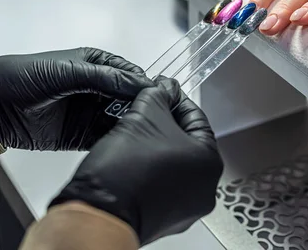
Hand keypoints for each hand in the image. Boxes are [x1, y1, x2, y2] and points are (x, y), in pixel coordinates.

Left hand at [0, 48, 152, 150]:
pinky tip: (121, 142)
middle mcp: (98, 88)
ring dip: (130, 125)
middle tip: (149, 116)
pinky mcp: (82, 135)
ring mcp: (90, 112)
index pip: (131, 75)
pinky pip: (106, 138)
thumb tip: (139, 83)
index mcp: (97, 65)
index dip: (144, 85)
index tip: (155, 96)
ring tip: (137, 130)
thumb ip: (105, 78)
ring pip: (122, 119)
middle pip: (130, 99)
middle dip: (141, 107)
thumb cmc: (22, 76)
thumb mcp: (68, 72)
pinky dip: (116, 141)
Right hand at [50, 78, 222, 245]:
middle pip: (187, 142)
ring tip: (136, 129)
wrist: (97, 213)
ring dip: (156, 145)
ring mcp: (186, 207)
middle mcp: (204, 188)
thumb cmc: (124, 171)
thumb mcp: (144, 114)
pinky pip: (162, 183)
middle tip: (149, 108)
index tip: (164, 91)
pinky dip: (150, 167)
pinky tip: (132, 155)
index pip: (197, 118)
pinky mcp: (164, 218)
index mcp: (210, 163)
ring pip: (173, 163)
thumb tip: (164, 88)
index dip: (176, 100)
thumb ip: (158, 95)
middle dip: (165, 122)